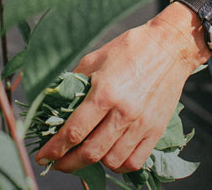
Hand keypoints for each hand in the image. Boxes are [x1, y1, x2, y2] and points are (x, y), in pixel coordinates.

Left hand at [35, 8, 208, 173]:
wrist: (168, 46)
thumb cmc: (130, 48)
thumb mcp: (96, 58)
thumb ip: (76, 81)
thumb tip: (56, 100)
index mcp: (105, 92)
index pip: (74, 131)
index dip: (54, 149)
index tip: (43, 157)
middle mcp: (123, 112)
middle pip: (90, 152)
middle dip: (68, 163)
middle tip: (57, 164)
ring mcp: (141, 124)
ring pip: (111, 161)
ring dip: (93, 164)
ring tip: (84, 156)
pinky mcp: (156, 130)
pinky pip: (135, 162)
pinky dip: (119, 166)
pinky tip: (110, 157)